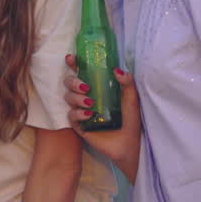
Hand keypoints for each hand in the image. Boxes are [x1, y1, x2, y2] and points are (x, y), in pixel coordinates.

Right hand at [63, 54, 141, 179]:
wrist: (131, 143)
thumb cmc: (132, 120)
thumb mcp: (132, 99)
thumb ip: (127, 83)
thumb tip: (117, 69)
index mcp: (98, 87)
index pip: (82, 71)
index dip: (74, 63)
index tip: (71, 58)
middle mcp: (87, 96)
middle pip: (69, 82)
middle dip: (73, 82)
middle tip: (86, 87)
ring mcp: (82, 111)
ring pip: (68, 98)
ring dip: (76, 97)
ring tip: (91, 103)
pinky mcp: (80, 126)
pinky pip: (71, 116)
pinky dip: (78, 113)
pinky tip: (90, 114)